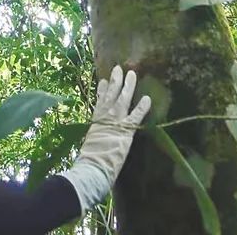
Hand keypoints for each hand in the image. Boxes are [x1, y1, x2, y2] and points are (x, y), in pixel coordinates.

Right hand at [59, 65, 150, 216]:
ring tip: (132, 74)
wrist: (93, 167)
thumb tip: (93, 140)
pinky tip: (147, 98)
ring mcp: (116, 121)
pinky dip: (142, 107)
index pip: (99, 101)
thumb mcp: (89, 143)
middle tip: (119, 68)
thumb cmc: (89, 160)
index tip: (103, 80)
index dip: (102, 90)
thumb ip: (94, 137)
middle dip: (115, 80)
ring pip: (123, 98)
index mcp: (95, 120)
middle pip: (111, 94)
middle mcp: (105, 116)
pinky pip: (136, 115)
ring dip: (128, 86)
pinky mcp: (126, 129)